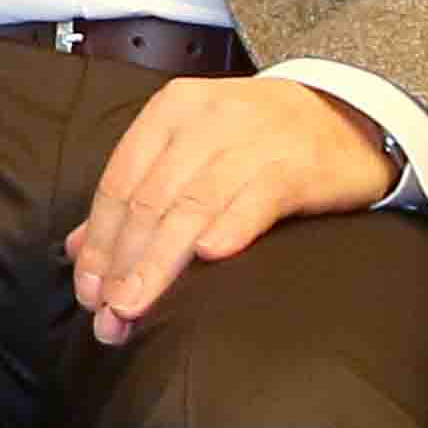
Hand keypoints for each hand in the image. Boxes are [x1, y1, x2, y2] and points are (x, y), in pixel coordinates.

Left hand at [69, 75, 396, 343]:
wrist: (349, 114)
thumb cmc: (259, 139)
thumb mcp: (192, 149)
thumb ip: (138, 193)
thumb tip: (78, 248)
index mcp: (169, 112)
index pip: (119, 183)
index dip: (98, 241)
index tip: (88, 291)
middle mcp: (204, 121)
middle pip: (149, 200)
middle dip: (121, 262)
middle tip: (108, 314)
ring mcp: (250, 140)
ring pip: (190, 206)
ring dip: (157, 262)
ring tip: (134, 306)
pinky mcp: (296, 165)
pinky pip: (255, 199)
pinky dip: (229, 226)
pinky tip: (208, 257)